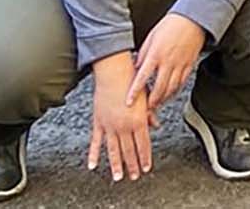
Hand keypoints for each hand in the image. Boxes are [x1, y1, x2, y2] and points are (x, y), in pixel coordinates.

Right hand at [87, 53, 154, 181]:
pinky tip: (93, 165)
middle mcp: (124, 125)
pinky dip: (94, 154)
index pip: (144, 144)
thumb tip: (156, 126)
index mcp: (138, 120)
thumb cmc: (133, 82)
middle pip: (129, 150)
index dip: (145, 157)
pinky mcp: (98, 122)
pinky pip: (96, 142)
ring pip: (113, 150)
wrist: (114, 72)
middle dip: (132, 165)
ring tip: (118, 177)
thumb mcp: (147, 98)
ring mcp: (110, 125)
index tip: (146, 167)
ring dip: (116, 165)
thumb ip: (151, 114)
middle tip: (134, 176)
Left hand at [128, 13, 205, 112]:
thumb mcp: (151, 37)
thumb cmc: (171, 25)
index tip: (128, 103)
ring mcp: (180, 64)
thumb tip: (136, 67)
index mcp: (156, 54)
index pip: (143, 77)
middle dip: (151, 102)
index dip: (135, 92)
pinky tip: (169, 94)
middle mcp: (168, 62)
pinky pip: (181, 82)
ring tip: (156, 105)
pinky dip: (174, 91)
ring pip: (171, 88)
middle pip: (159, 88)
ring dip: (163, 99)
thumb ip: (143, 54)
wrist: (193, 19)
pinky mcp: (189, 65)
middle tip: (145, 110)